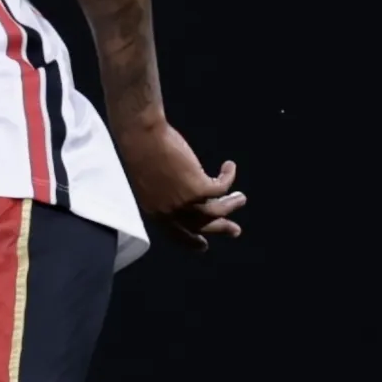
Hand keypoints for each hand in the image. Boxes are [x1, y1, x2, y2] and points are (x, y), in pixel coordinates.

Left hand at [117, 118, 244, 251]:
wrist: (140, 135)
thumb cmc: (140, 149)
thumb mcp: (149, 178)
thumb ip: (164, 191)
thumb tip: (184, 188)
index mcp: (154, 211)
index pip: (175, 235)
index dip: (190, 241)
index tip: (203, 246)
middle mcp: (170, 212)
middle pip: (201, 226)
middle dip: (220, 228)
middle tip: (235, 231)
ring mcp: (184, 202)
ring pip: (217, 210)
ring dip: (232, 204)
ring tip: (241, 198)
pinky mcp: (198, 187)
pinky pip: (222, 187)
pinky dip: (229, 176)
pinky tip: (229, 166)